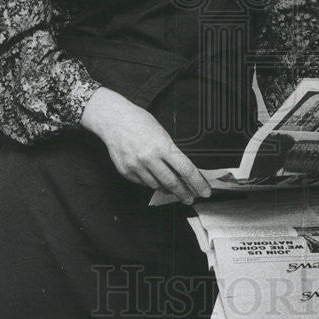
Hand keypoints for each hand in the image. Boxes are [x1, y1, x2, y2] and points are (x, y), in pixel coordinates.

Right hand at [81, 87, 211, 204]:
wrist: (113, 119)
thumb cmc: (139, 121)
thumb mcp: (161, 132)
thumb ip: (170, 151)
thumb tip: (182, 170)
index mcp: (162, 146)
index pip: (186, 169)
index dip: (197, 183)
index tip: (205, 191)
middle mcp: (149, 158)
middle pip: (172, 183)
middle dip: (184, 193)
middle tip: (190, 198)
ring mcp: (136, 166)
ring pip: (157, 186)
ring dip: (167, 189)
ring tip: (173, 189)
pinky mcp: (125, 171)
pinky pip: (143, 183)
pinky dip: (151, 183)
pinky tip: (154, 179)